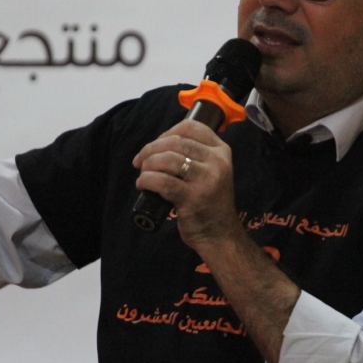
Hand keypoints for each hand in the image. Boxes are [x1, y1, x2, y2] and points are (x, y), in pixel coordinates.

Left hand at [132, 120, 242, 248]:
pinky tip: (143, 185)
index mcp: (222, 151)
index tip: (156, 145)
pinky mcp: (193, 198)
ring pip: (167, 159)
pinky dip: (146, 180)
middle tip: (141, 161)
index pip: (190, 127)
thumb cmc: (210, 202)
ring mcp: (207, 180)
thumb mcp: (213, 171)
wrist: (220, 234)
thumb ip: (196, 155)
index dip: (167, 132)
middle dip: (151, 149)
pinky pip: (162, 182)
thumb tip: (159, 144)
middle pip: (175, 142)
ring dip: (147, 165)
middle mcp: (217, 162)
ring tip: (143, 174)